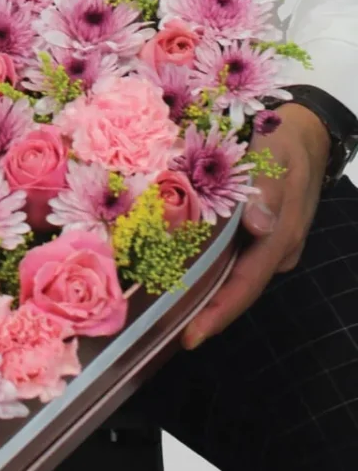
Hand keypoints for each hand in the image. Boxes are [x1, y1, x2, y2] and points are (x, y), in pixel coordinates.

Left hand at [181, 103, 330, 349]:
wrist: (304, 133)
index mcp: (281, 235)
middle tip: (167, 337)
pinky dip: (208, 271)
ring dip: (205, 297)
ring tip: (166, 318)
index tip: (191, 336)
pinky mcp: (258, 236)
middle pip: (238, 290)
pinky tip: (180, 276)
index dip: (219, 312)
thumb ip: (269, 190)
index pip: (247, 283)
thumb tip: (260, 226)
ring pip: (234, 277)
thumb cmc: (284, 140)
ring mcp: (268, 244)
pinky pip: (232, 260)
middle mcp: (276, 247)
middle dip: (206, 315)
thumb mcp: (277, 155)